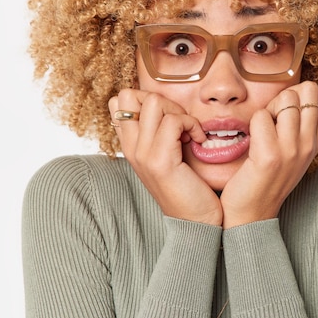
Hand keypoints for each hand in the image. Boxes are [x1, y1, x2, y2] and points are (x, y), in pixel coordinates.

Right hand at [109, 90, 222, 225]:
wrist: (196, 222)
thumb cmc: (188, 186)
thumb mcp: (167, 154)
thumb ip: (158, 132)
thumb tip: (164, 105)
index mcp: (130, 145)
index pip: (119, 101)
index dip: (146, 98)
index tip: (167, 118)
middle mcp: (130, 148)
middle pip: (128, 95)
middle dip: (161, 100)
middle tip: (179, 122)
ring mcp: (142, 154)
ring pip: (153, 103)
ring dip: (179, 112)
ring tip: (188, 132)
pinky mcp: (160, 161)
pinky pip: (173, 122)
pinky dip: (192, 124)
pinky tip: (197, 141)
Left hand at [219, 81, 317, 228]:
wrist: (251, 215)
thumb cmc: (266, 179)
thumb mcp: (293, 152)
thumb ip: (300, 127)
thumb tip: (295, 94)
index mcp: (315, 142)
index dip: (303, 93)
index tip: (287, 110)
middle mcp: (308, 144)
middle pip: (308, 90)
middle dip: (285, 96)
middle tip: (272, 118)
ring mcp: (292, 150)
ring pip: (285, 100)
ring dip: (268, 109)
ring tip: (261, 131)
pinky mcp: (270, 155)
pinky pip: (261, 116)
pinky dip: (252, 124)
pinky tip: (252, 144)